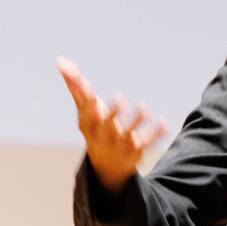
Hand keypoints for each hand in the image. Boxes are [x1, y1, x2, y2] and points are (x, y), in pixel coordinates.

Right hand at [58, 57, 168, 192]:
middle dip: (112, 112)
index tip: (87, 84)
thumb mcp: (84, 109)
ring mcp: (120, 144)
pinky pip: (147, 144)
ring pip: (128, 134)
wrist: (106, 164)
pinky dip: (156, 136)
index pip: (87, 111)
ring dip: (136, 121)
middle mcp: (104, 135)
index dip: (87, 99)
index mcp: (89, 123)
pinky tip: (166, 125)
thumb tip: (60, 60)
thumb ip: (75, 85)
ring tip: (144, 107)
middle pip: (107, 124)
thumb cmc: (93, 127)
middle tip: (119, 97)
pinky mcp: (136, 150)